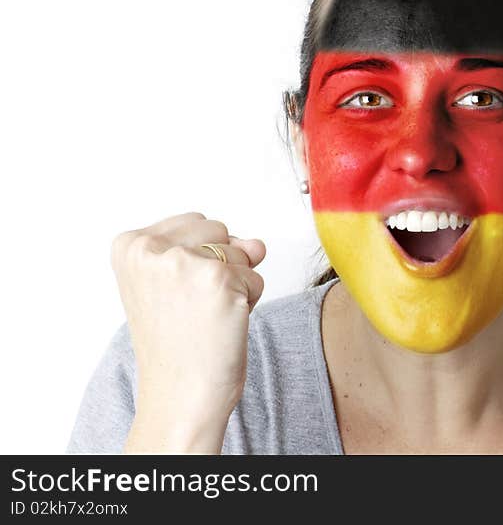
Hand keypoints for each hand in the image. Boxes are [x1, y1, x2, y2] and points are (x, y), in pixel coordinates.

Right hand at [110, 212, 265, 452]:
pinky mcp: (219, 280)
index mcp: (130, 245)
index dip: (200, 259)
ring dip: (237, 284)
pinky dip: (249, 302)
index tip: (177, 295)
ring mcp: (184, 262)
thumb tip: (257, 244)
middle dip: (221, 266)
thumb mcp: (183, 281)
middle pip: (220, 231)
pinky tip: (221, 324)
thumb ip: (217, 248)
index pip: (196, 223)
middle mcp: (150, 249)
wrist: (180, 395)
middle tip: (194, 307)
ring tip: (206, 316)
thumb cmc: (179, 342)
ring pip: (241, 253)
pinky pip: (256, 278)